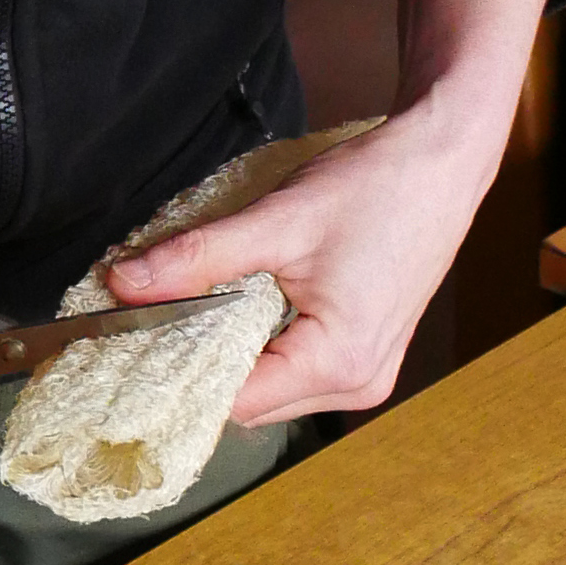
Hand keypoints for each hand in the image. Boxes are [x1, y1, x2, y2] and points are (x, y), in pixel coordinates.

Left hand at [100, 105, 491, 423]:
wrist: (443, 160)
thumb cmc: (378, 187)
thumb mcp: (277, 221)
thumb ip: (197, 258)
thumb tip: (122, 283)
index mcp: (340, 363)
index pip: (231, 401)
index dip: (175, 373)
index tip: (127, 343)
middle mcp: (359, 383)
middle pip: (249, 404)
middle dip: (199, 364)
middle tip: (150, 317)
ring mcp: (369, 374)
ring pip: (271, 389)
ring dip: (231, 355)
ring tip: (195, 305)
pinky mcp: (368, 354)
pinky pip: (296, 371)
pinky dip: (262, 345)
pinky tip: (241, 307)